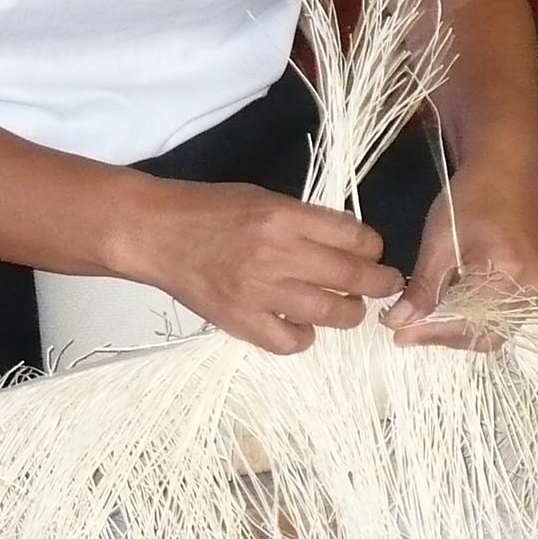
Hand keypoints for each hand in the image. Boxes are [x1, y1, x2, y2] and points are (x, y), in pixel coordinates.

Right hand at [130, 180, 403, 353]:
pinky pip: (291, 341)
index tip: (372, 252)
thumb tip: (348, 244)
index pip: (356, 237)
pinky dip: (303, 337)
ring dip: (349, 312)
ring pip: (332, 313)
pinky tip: (300, 325)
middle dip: (380, 282)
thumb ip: (303, 220)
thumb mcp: (261, 197)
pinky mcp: (239, 321)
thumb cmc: (206, 209)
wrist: (152, 232)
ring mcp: (258, 292)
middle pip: (354, 276)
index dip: (374, 247)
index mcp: (283, 216)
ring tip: (346, 308)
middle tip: (385, 284)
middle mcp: (276, 254)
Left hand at [384, 164, 537, 347]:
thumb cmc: (472, 198)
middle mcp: (535, 292)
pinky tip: (439, 305)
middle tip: (405, 327)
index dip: (433, 334)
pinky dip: (466, 315)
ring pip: (490, 327)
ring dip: (453, 327)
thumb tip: (398, 324)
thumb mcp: (440, 242)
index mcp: (516, 278)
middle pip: (486, 335)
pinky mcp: (528, 286)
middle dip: (443, 335)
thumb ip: (423, 288)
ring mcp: (536, 291)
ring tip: (417, 317)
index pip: (473, 326)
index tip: (398, 333)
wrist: (503, 170)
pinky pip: (496, 314)